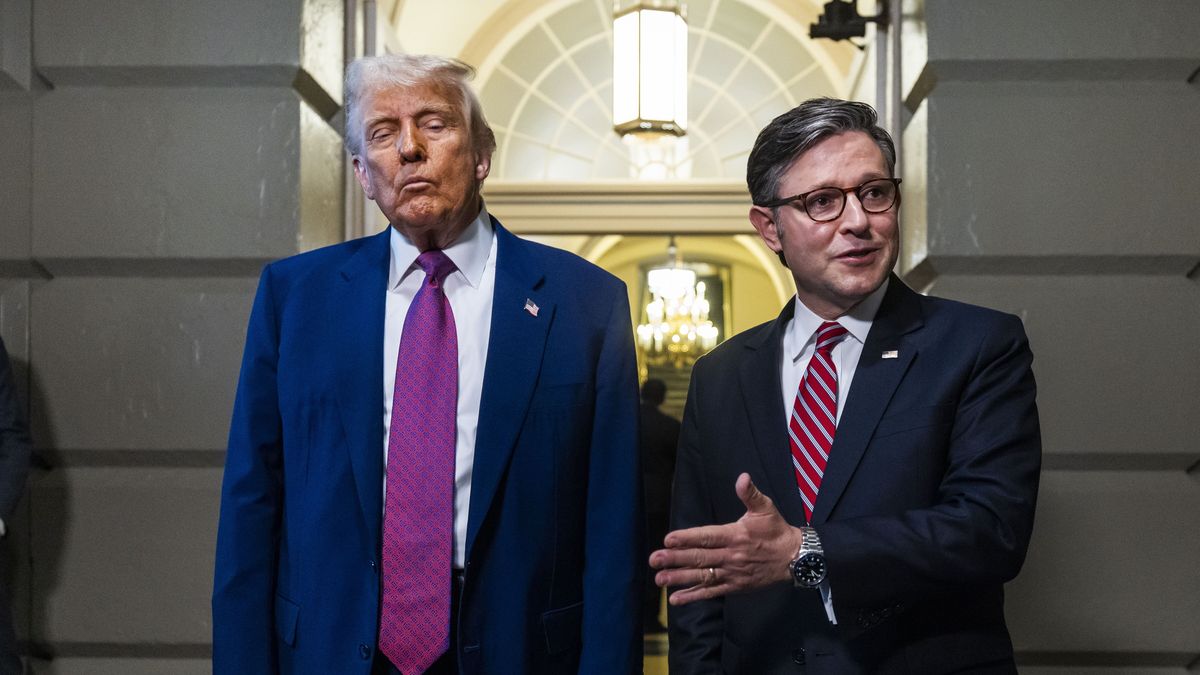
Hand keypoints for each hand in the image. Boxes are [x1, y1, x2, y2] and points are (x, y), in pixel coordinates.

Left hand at [649, 473, 802, 605]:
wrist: (795, 559)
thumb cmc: (776, 531)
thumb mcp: (766, 509)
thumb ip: (750, 494)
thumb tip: (742, 477)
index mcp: (735, 535)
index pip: (707, 537)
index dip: (687, 538)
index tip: (669, 540)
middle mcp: (731, 556)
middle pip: (700, 558)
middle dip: (676, 559)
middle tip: (654, 560)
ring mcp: (732, 574)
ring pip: (703, 576)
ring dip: (680, 578)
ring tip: (659, 579)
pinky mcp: (735, 587)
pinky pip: (712, 592)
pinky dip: (694, 596)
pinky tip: (676, 599)